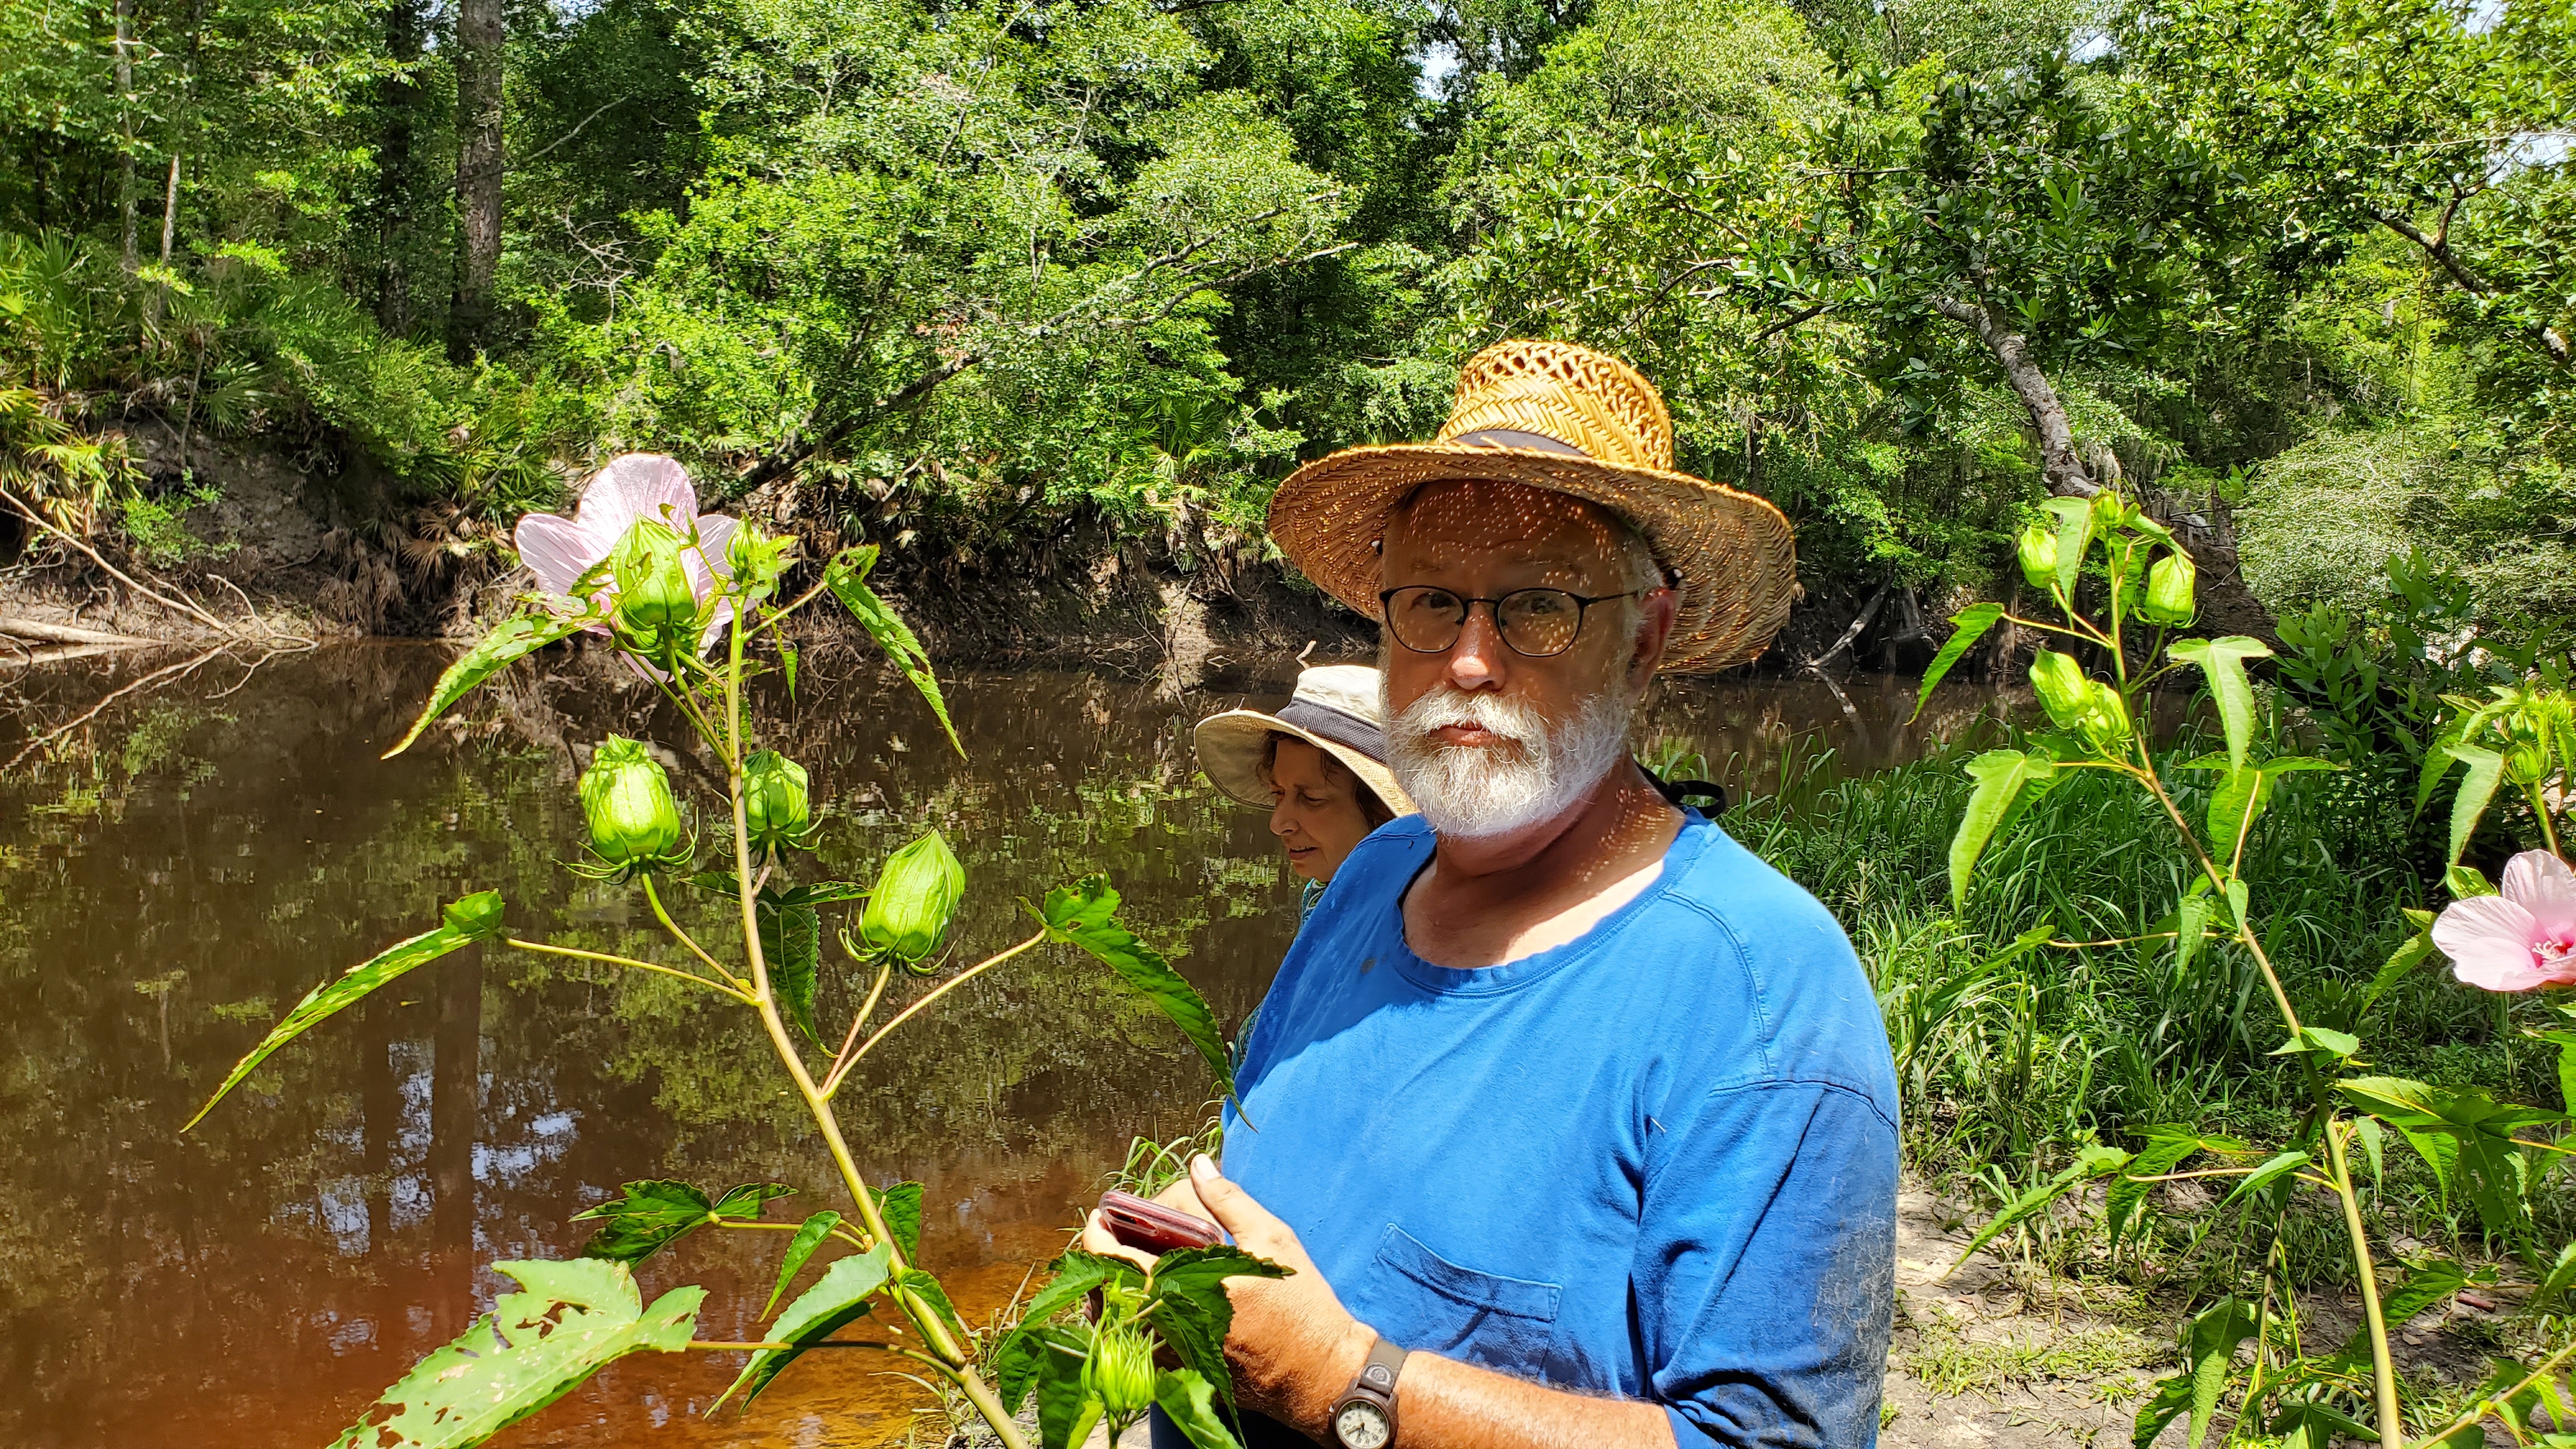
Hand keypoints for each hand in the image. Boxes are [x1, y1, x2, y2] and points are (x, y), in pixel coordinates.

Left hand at [1076, 1155, 1371, 1426]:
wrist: (1320, 1373)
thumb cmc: (1301, 1304)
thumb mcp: (1271, 1239)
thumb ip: (1229, 1201)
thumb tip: (1199, 1165)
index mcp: (1184, 1287)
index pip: (1116, 1262)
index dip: (1097, 1237)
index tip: (1099, 1217)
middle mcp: (1169, 1325)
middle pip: (1107, 1293)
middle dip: (1101, 1261)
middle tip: (1112, 1236)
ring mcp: (1173, 1354)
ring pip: (1119, 1323)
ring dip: (1113, 1291)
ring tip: (1127, 1264)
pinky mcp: (1183, 1372)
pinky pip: (1140, 1344)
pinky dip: (1133, 1318)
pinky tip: (1150, 1298)